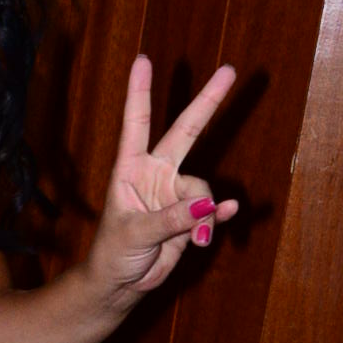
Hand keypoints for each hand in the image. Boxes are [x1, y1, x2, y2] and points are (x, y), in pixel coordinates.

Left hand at [85, 56, 239, 306]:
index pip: (136, 123)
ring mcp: (176, 193)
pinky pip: (213, 209)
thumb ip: (170, 219)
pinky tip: (230, 215)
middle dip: (208, 102)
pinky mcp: (192, 216)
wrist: (122, 282)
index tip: (143, 59)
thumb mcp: (134, 234)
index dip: (139, 92)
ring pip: (203, 189)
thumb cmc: (113, 252)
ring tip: (195, 239)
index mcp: (130, 168)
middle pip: (186, 131)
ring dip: (203, 213)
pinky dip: (220, 215)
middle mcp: (155, 174)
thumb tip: (207, 206)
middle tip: (229, 70)